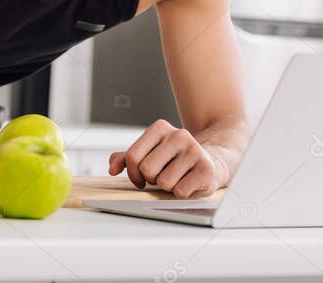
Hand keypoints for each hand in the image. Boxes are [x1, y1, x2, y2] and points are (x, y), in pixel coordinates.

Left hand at [108, 119, 225, 198]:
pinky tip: (188, 182)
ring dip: (167, 187)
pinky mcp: (206, 168)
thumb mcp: (148, 154)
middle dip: (152, 179)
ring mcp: (194, 150)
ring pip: (164, 182)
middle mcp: (178, 135)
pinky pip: (180, 192)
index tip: (140, 178)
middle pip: (147, 170)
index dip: (133, 173)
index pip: (132, 156)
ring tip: (177, 177)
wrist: (210, 161)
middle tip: (163, 175)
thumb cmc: (173, 160)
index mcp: (160, 128)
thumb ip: (125, 158)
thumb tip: (112, 168)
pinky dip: (181, 193)